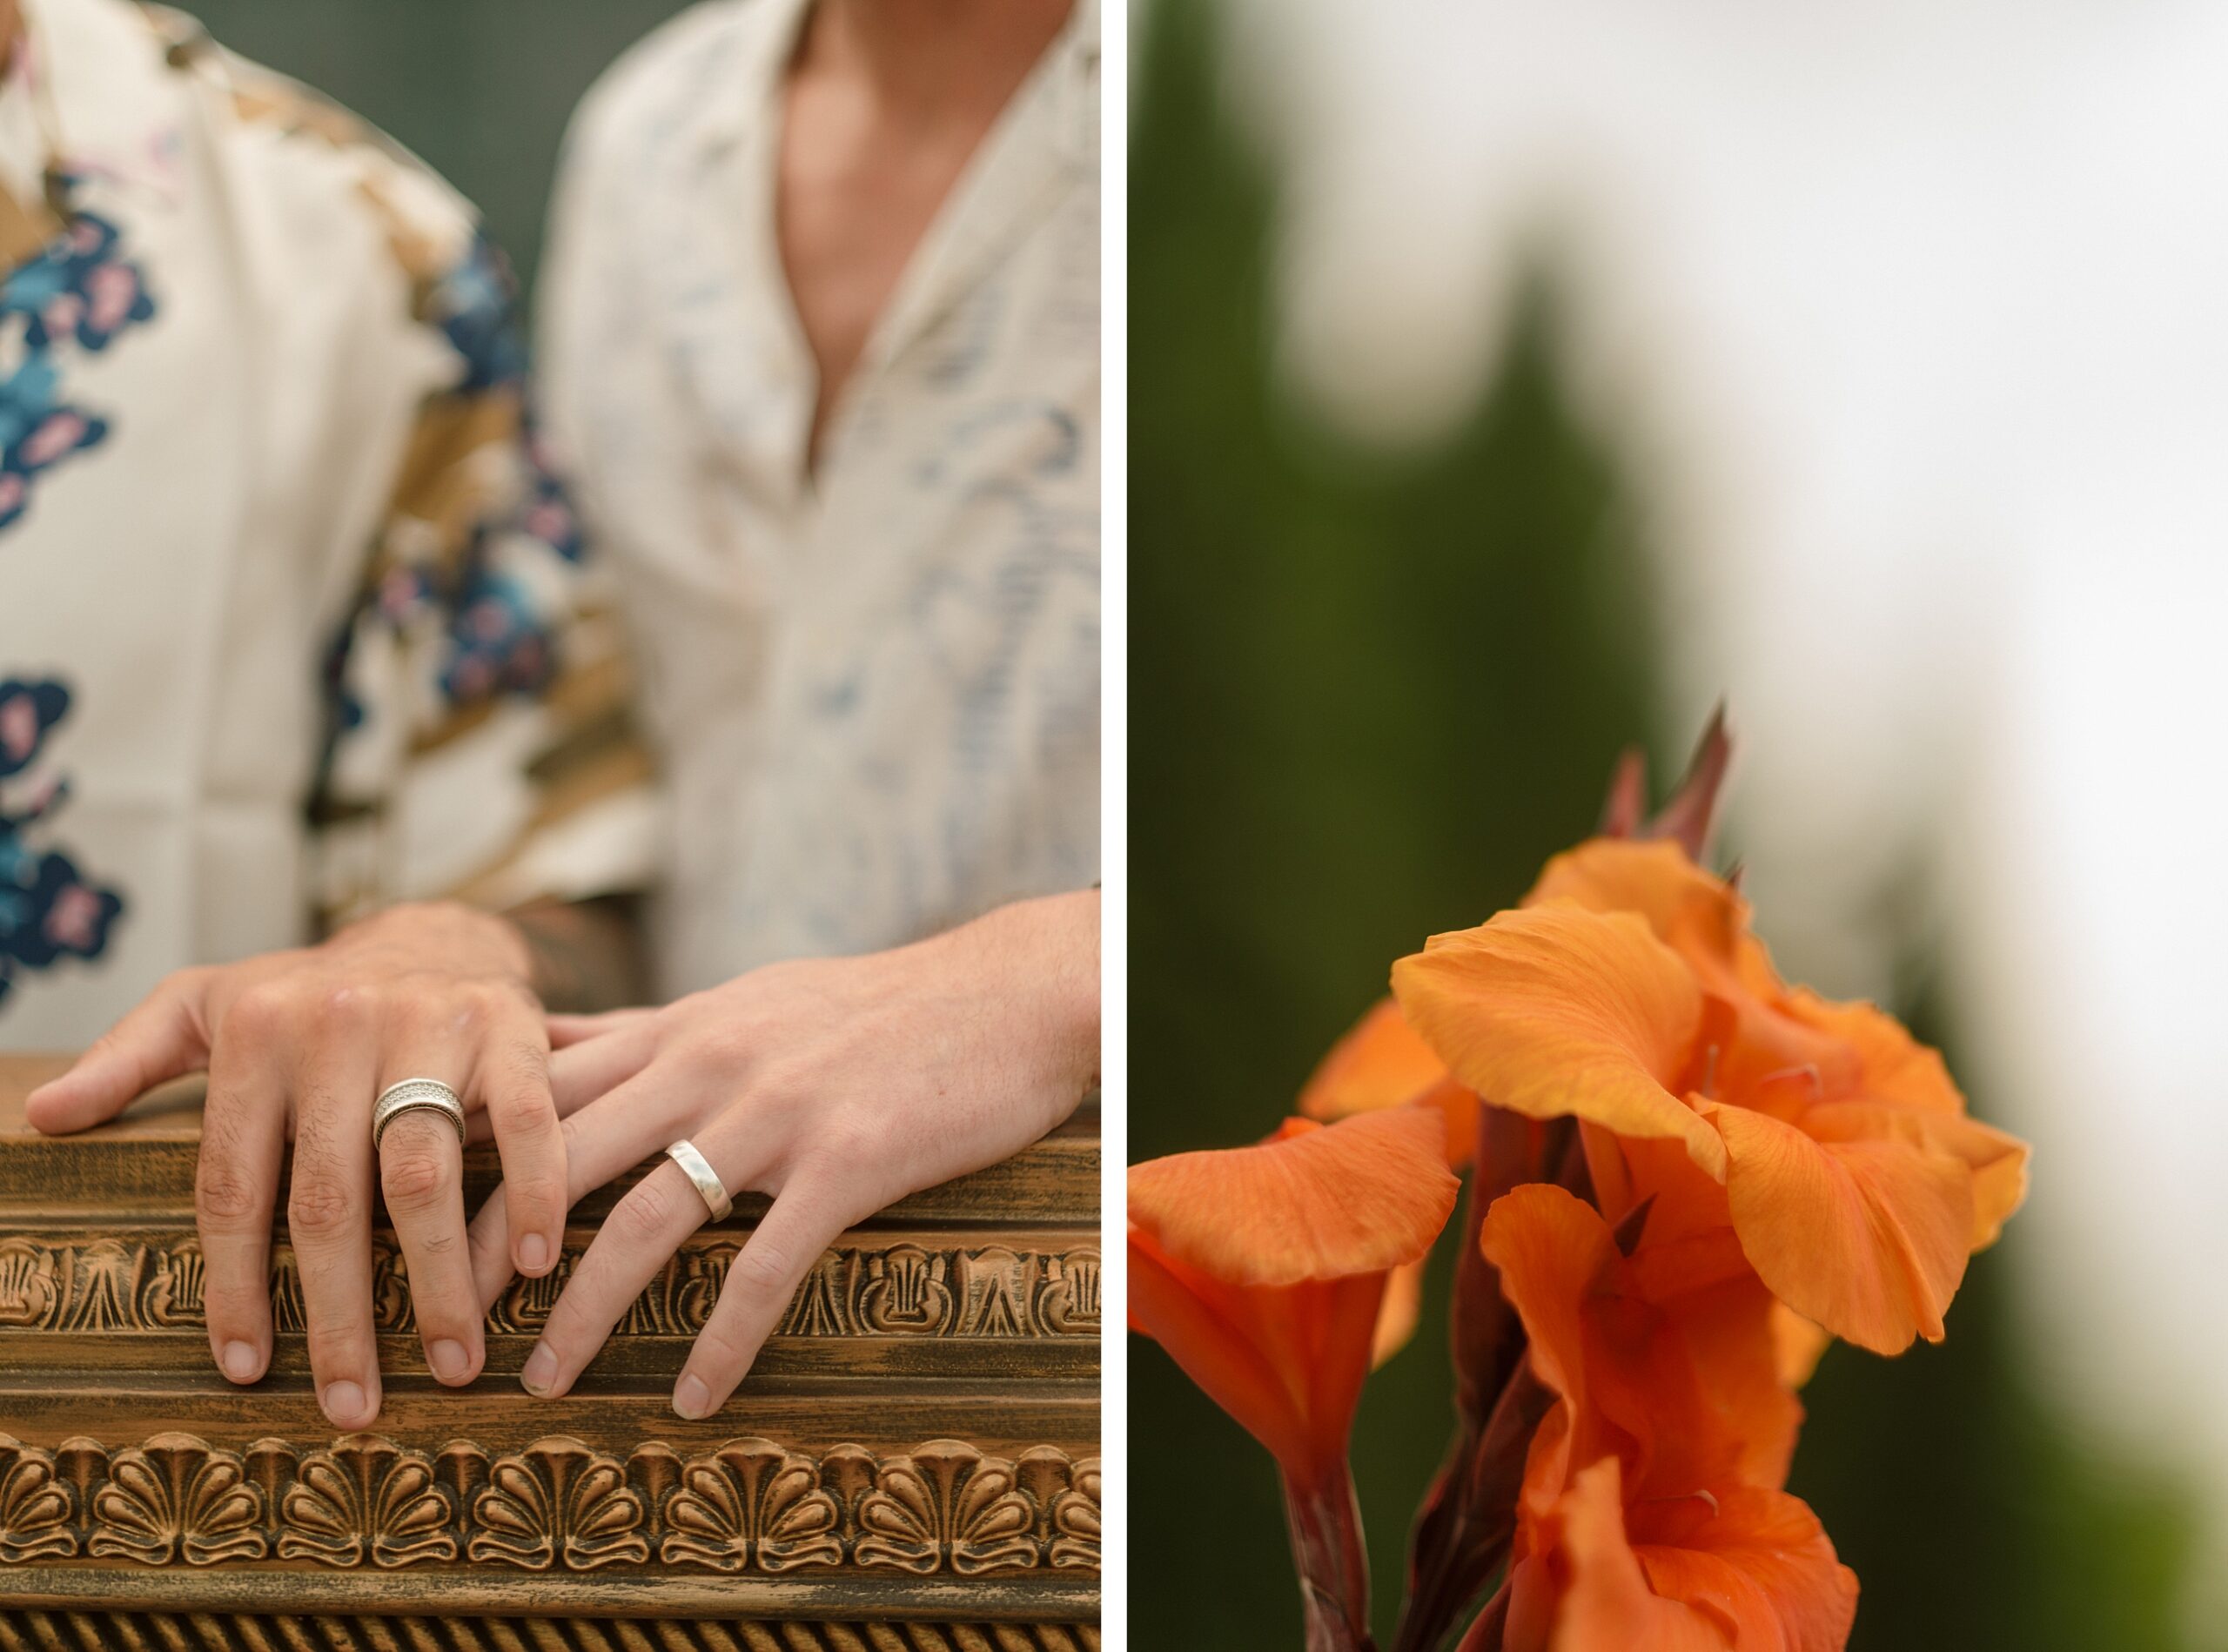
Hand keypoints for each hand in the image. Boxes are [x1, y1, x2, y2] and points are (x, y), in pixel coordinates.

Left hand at [25, 903, 566, 1425]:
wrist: (434, 931)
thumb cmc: (309, 994)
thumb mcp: (205, 1005)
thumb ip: (129, 1058)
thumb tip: (43, 1117)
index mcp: (256, 1032)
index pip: (234, 1185)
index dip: (236, 1286)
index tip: (248, 1370)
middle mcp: (338, 1025)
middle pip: (330, 1199)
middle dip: (340, 1314)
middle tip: (354, 1404)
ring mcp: (430, 1025)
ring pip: (425, 1174)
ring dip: (443, 1281)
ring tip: (453, 1364)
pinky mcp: (510, 1028)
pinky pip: (526, 1124)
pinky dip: (535, 1195)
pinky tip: (534, 1264)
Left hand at [470, 889, 1099, 1418]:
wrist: (1003, 992)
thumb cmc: (875, 1004)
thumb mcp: (745, 998)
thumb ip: (645, 1028)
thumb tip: (543, 1040)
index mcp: (683, 1026)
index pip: (540, 1086)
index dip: (464, 1152)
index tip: (404, 1219)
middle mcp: (711, 1064)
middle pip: (566, 1161)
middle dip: (488, 1246)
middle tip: (439, 1325)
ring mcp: (776, 1114)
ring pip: (645, 1221)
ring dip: (583, 1311)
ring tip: (541, 1379)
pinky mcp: (845, 1163)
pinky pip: (764, 1267)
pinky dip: (721, 1342)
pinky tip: (692, 1397)